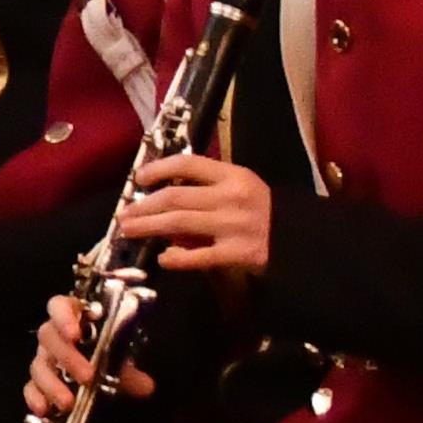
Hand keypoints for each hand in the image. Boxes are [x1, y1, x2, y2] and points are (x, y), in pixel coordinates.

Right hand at [24, 286, 142, 422]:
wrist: (94, 374)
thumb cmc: (104, 355)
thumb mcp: (119, 360)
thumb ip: (130, 372)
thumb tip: (146, 386)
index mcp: (73, 319)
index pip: (60, 306)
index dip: (63, 316)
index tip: (75, 333)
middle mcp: (54, 336)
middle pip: (49, 337)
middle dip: (67, 357)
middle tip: (87, 377)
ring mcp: (43, 359)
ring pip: (38, 365)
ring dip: (52, 384)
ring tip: (68, 402)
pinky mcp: (37, 382)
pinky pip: (30, 388)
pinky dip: (35, 398)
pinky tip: (44, 410)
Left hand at [114, 150, 272, 277]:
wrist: (299, 240)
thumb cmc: (264, 212)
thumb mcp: (240, 189)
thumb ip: (208, 190)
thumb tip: (165, 202)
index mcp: (232, 175)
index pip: (187, 164)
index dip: (158, 169)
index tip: (138, 179)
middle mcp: (231, 197)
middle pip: (176, 198)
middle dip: (144, 206)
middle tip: (122, 215)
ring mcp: (234, 225)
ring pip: (180, 223)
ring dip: (149, 227)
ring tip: (129, 231)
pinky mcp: (238, 253)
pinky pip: (200, 256)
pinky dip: (179, 257)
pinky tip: (163, 258)